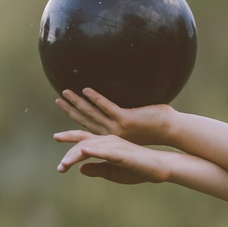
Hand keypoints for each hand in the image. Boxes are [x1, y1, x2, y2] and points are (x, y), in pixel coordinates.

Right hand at [53, 88, 174, 145]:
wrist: (169, 130)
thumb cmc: (154, 125)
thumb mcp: (134, 125)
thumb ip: (122, 119)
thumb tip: (117, 108)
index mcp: (111, 136)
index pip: (88, 128)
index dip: (74, 120)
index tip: (64, 110)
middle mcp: (111, 134)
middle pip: (85, 119)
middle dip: (70, 109)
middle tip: (58, 98)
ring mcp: (117, 127)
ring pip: (92, 113)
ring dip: (77, 102)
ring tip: (66, 91)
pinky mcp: (126, 119)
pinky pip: (107, 107)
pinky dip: (96, 98)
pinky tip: (86, 90)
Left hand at [53, 131, 172, 185]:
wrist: (159, 168)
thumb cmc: (137, 169)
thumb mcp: (112, 172)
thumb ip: (97, 169)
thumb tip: (80, 169)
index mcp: (106, 144)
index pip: (84, 140)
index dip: (69, 139)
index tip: (55, 138)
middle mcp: (109, 140)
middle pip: (83, 143)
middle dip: (69, 155)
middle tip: (60, 168)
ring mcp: (116, 145)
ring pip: (91, 146)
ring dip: (76, 155)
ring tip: (64, 164)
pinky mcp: (123, 153)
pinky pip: (106, 150)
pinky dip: (94, 150)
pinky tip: (84, 151)